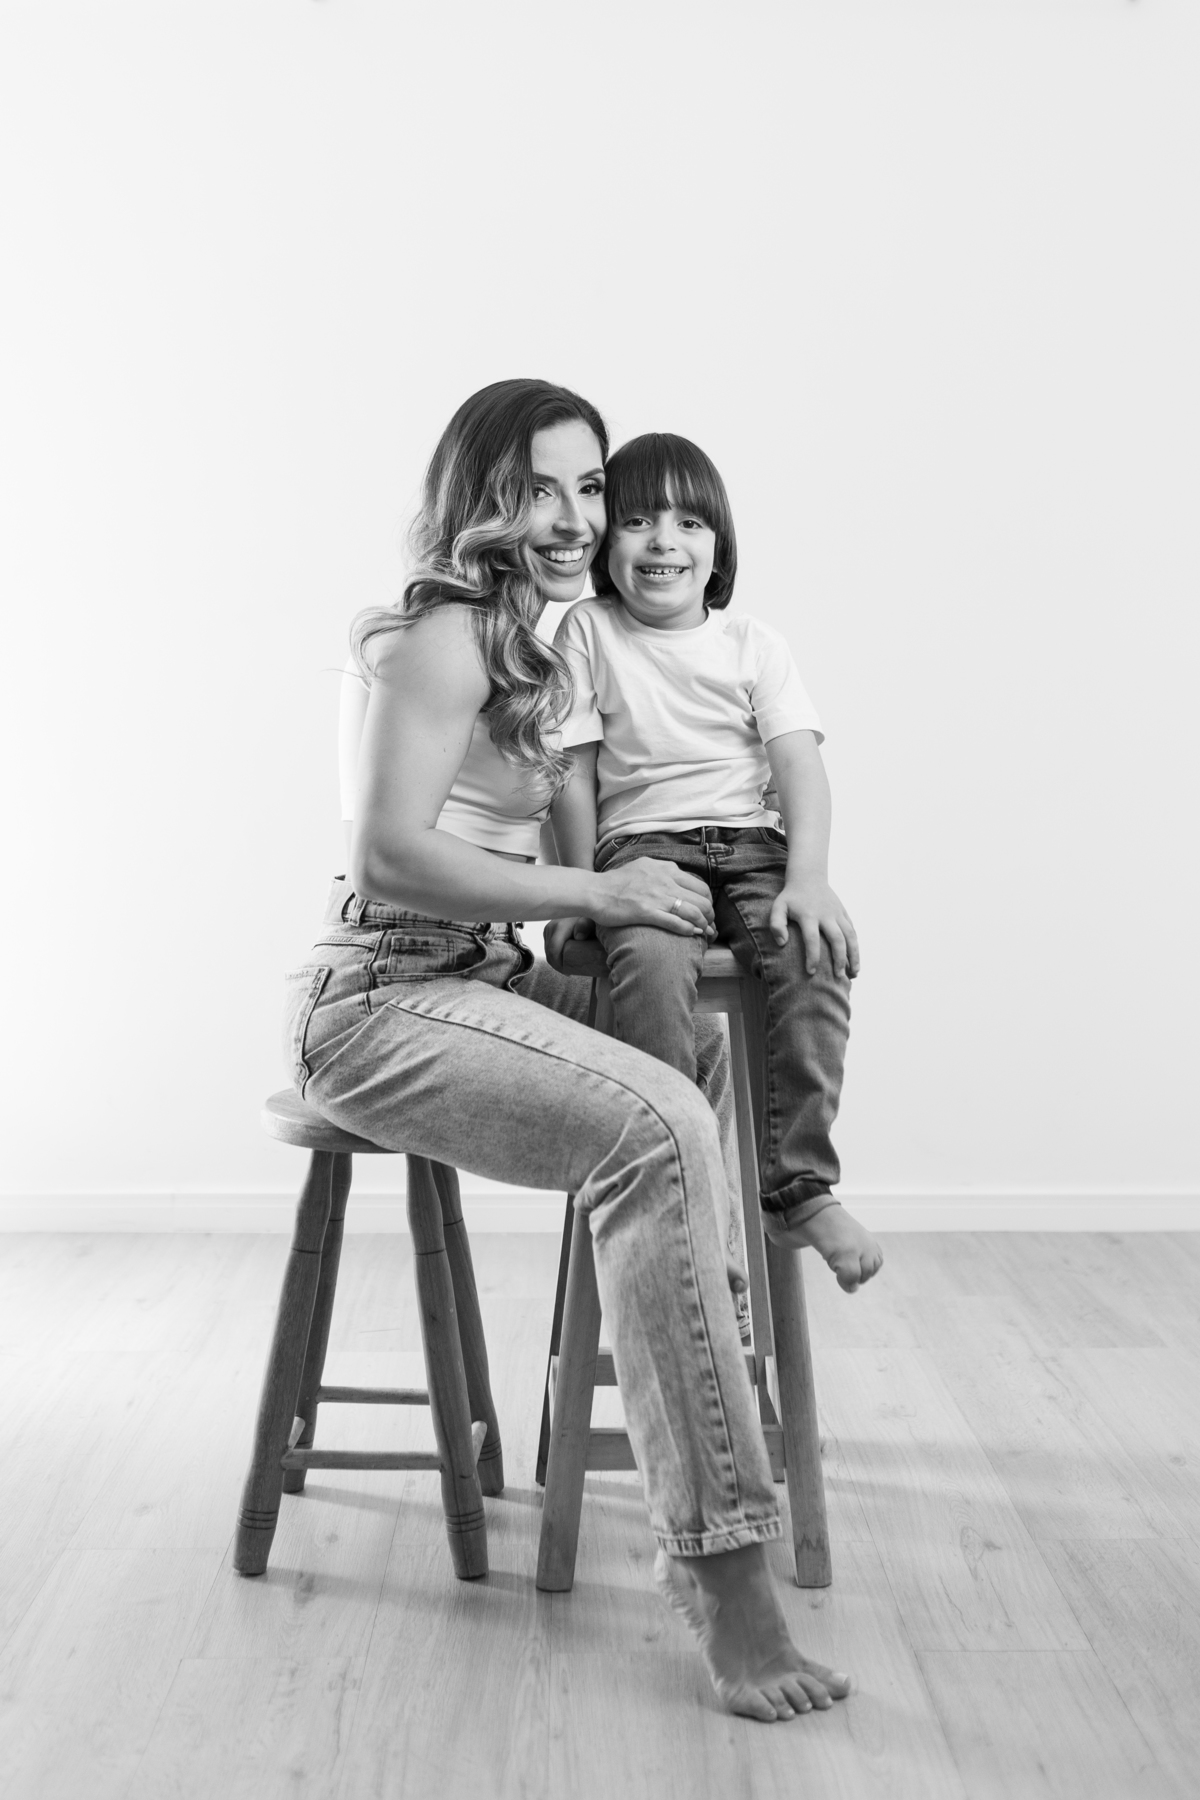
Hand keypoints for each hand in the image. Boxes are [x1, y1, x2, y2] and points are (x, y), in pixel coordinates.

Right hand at [544, 915, 595, 971]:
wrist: (588, 908)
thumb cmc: (592, 918)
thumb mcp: (591, 922)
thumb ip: (585, 926)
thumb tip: (578, 936)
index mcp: (558, 927)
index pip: (553, 951)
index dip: (559, 965)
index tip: (569, 973)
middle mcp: (550, 927)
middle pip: (549, 953)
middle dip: (557, 965)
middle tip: (569, 973)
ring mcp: (548, 928)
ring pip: (548, 951)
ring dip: (556, 961)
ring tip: (567, 968)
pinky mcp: (549, 930)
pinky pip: (549, 946)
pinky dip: (554, 955)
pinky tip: (562, 961)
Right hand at [592, 856, 714, 937]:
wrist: (594, 891)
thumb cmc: (616, 882)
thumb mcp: (643, 867)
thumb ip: (662, 872)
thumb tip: (677, 879)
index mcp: (665, 868)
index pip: (699, 885)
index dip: (707, 900)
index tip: (706, 910)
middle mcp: (665, 879)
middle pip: (701, 899)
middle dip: (710, 914)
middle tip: (710, 925)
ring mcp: (656, 896)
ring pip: (693, 911)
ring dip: (704, 924)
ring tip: (706, 933)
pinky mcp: (646, 911)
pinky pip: (676, 922)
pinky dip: (688, 929)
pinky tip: (693, 934)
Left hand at [768, 874, 859, 976]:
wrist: (808, 877)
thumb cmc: (791, 897)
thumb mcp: (778, 907)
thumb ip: (776, 924)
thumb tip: (781, 943)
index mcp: (809, 915)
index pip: (812, 939)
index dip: (812, 957)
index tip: (811, 973)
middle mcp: (826, 915)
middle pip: (837, 939)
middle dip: (839, 959)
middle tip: (838, 977)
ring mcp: (837, 913)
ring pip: (850, 936)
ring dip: (854, 955)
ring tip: (854, 974)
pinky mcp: (844, 913)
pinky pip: (853, 931)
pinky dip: (856, 946)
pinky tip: (855, 961)